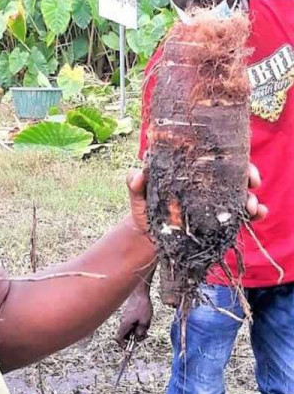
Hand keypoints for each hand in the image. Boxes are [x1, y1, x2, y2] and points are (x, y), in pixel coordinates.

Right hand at [115, 290, 152, 347]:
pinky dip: (137, 323)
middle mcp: (123, 321)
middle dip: (134, 337)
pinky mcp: (128, 313)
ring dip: (137, 329)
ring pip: (129, 328)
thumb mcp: (145, 321)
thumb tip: (138, 337)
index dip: (123, 345)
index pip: (118, 338)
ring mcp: (125, 317)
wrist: (140, 292)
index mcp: (125, 324)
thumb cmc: (142, 305)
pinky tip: (145, 318)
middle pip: (125, 334)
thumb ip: (141, 331)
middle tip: (144, 334)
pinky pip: (131, 322)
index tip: (130, 347)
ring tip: (146, 323)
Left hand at [127, 163, 267, 233]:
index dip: (231, 156)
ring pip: (240, 194)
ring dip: (251, 198)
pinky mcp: (219, 221)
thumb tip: (138, 175)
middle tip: (252, 183)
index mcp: (190, 172)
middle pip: (234, 174)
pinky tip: (257, 214)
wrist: (147, 236)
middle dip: (248, 175)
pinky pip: (240, 215)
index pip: (214, 158)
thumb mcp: (138, 195)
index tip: (240, 161)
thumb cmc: (144, 209)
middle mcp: (207, 184)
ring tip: (252, 206)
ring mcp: (214, 202)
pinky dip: (253, 213)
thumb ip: (135, 184)